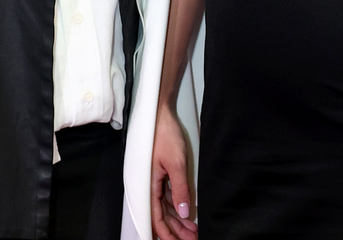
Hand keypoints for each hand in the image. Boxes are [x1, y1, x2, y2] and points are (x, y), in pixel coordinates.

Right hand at [151, 105, 197, 239]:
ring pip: (166, 207)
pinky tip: (188, 213)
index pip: (156, 217)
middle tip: (193, 238)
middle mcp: (149, 186)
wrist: (160, 114)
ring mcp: (155, 180)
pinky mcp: (161, 174)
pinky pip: (168, 196)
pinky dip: (178, 206)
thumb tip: (184, 213)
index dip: (167, 233)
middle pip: (161, 215)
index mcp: (148, 185)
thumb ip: (180, 190)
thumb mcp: (176, 163)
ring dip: (179, 220)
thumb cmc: (164, 135)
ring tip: (194, 231)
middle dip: (176, 230)